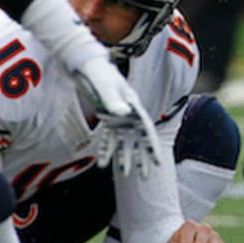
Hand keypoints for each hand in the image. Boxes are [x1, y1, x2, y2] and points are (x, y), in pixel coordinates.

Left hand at [73, 55, 161, 177]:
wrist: (87, 66)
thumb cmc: (99, 73)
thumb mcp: (105, 86)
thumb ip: (114, 100)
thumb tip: (123, 113)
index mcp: (134, 107)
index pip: (146, 130)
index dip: (152, 147)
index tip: (157, 162)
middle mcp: (129, 114)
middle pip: (139, 140)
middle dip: (143, 158)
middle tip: (146, 176)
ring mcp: (119, 117)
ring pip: (125, 142)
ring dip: (126, 158)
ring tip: (127, 175)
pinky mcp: (108, 118)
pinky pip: (109, 139)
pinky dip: (107, 150)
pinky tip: (103, 164)